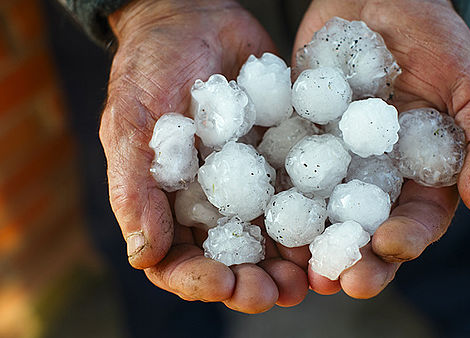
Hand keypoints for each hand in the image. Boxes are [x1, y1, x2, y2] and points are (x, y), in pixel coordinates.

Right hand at [100, 0, 307, 312]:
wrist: (198, 18)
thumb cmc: (152, 65)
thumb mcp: (133, 119)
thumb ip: (134, 185)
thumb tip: (143, 255)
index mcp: (167, 203)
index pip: (176, 260)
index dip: (197, 280)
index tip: (223, 281)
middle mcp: (210, 203)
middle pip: (231, 261)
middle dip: (253, 282)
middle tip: (278, 292)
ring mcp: (250, 185)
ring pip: (272, 240)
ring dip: (291, 265)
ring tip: (313, 277)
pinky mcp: (283, 162)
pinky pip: (303, 198)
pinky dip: (319, 220)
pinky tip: (336, 231)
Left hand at [293, 0, 469, 296]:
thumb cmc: (434, 37)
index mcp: (420, 173)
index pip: (418, 219)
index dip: (406, 239)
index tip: (388, 247)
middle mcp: (375, 177)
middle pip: (366, 230)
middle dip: (355, 259)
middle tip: (339, 282)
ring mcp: (333, 162)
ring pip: (321, 214)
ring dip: (312, 246)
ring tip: (300, 270)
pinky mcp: (297, 141)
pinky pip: (285, 173)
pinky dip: (275, 198)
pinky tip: (263, 217)